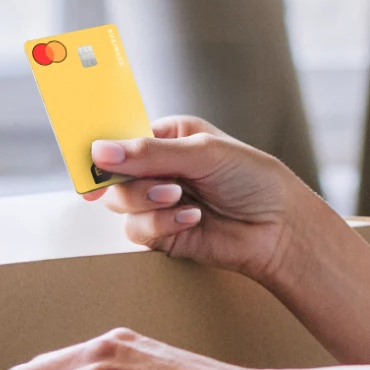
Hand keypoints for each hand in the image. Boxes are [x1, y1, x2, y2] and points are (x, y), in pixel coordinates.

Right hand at [90, 116, 327, 286]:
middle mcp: (160, 168)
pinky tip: (191, 219)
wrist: (278, 227)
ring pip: (120, 203)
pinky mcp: (162, 233)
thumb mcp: (203, 153)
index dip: (103, 148)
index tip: (91, 158)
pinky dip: (160, 225)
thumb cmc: (252, 179)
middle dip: (133, 181)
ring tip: (180, 199)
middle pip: (114, 173)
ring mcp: (159, 202)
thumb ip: (149, 154)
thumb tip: (101, 151)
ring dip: (148, 202)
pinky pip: (137, 230)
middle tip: (166, 185)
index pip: (122, 137)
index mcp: (169, 137)